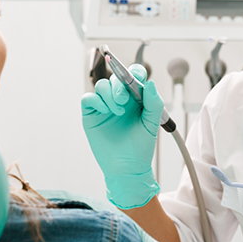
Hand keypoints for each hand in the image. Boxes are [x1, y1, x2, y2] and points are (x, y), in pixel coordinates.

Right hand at [81, 64, 163, 208]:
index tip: (135, 79)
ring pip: (101, 85)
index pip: (134, 75)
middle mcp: (120, 99)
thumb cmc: (141, 147)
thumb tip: (150, 83)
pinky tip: (105, 111)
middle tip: (123, 99)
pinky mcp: (92, 114)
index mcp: (136, 98)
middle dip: (119, 85)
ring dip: (109, 94)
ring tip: (117, 111)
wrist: (127, 168)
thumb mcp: (152, 124)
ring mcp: (105, 106)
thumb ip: (154, 103)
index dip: (134, 72)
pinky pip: (88, 98)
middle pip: (115, 77)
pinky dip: (96, 100)